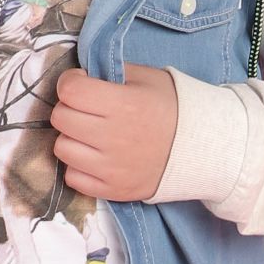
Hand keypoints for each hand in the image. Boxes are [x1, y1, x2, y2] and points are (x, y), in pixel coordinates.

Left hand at [50, 63, 178, 202]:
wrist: (201, 147)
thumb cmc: (172, 107)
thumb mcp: (146, 78)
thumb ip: (110, 73)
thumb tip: (80, 76)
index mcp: (123, 105)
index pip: (70, 90)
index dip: (71, 82)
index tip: (82, 83)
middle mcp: (114, 138)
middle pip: (61, 118)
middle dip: (70, 108)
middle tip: (87, 109)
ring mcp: (112, 168)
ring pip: (62, 148)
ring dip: (72, 138)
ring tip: (90, 135)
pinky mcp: (113, 190)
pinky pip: (73, 177)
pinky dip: (79, 166)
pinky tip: (95, 157)